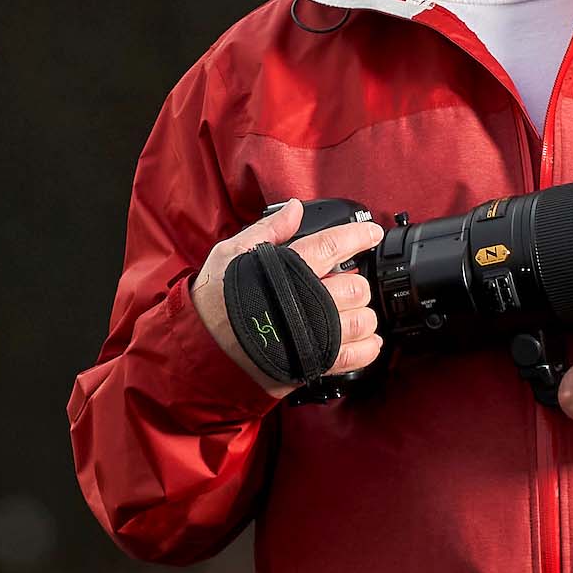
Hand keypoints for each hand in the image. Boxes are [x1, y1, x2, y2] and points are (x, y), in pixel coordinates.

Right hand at [192, 200, 383, 393]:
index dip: (358, 236)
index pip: (333, 245)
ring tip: (356, 312)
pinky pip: (353, 358)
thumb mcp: (232, 253)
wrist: (201, 346)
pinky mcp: (312, 363)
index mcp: (288, 269)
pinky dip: (367, 349)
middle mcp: (305, 302)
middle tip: (350, 283)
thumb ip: (268, 231)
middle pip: (354, 287)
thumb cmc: (215, 298)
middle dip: (357, 283)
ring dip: (364, 316)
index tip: (372, 233)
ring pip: (360, 322)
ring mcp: (312, 335)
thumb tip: (295, 209)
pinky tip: (367, 341)